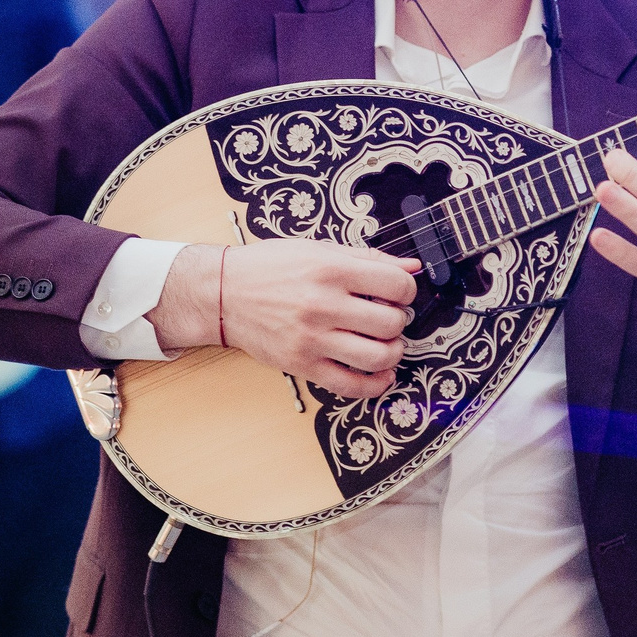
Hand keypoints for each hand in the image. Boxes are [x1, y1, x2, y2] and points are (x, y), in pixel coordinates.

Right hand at [150, 238, 417, 398]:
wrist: (223, 294)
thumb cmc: (271, 268)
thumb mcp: (319, 249)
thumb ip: (368, 258)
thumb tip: (412, 266)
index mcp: (331, 270)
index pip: (396, 285)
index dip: (407, 290)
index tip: (398, 293)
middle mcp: (323, 305)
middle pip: (391, 323)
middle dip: (399, 321)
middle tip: (389, 318)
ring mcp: (312, 339)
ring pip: (378, 357)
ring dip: (393, 352)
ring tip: (386, 344)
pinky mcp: (302, 365)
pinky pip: (351, 386)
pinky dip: (376, 385)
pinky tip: (381, 375)